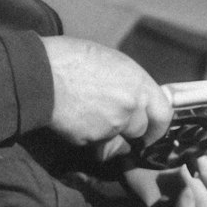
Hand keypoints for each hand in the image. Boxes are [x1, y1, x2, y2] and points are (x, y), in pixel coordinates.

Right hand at [42, 36, 171, 160]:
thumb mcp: (110, 61)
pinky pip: (98, 148)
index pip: (164, 114)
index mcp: (138, 83)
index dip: (157, 126)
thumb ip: (128, 84)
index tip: (150, 130)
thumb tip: (133, 97)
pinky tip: (77, 125)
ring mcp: (112, 126)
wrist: (42, 74)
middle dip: (128, 131)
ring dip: (109, 139)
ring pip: (118, 144)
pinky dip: (91, 142)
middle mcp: (131, 106)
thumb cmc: (71, 58)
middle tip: (112, 123)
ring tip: (90, 121)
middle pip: (140, 131)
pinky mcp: (93, 141)